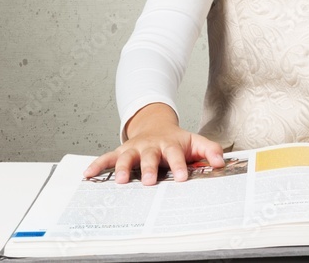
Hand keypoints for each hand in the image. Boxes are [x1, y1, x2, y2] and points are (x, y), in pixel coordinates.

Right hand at [82, 103, 224, 184]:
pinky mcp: (121, 152)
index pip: (175, 154)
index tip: (183, 177)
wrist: (156, 125)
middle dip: (150, 169)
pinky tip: (88, 174)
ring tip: (122, 182)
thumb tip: (221, 162)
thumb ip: (209, 150)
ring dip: (124, 168)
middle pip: (150, 156)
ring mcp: (135, 148)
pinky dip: (97, 165)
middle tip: (150, 182)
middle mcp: (151, 145)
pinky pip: (107, 158)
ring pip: (127, 157)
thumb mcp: (194, 141)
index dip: (179, 165)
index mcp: (170, 144)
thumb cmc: (176, 140)